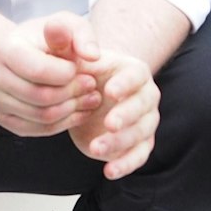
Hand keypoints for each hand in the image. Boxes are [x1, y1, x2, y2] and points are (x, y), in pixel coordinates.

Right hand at [0, 12, 103, 136]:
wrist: (24, 53)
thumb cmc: (48, 38)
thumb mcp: (67, 24)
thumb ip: (82, 35)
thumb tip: (91, 56)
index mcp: (5, 49)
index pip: (39, 71)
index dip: (67, 74)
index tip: (80, 68)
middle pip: (41, 97)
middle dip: (73, 93)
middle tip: (91, 86)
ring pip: (42, 117)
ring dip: (72, 110)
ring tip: (88, 97)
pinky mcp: (5, 118)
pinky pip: (39, 129)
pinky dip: (63, 123)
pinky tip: (77, 110)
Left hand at [68, 51, 160, 180]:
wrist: (82, 92)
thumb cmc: (77, 69)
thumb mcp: (68, 51)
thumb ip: (66, 39)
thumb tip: (77, 43)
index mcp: (132, 71)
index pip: (137, 76)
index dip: (126, 84)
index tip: (109, 91)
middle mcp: (144, 96)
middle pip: (144, 107)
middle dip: (128, 116)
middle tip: (108, 124)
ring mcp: (143, 121)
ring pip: (142, 133)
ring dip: (122, 142)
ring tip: (97, 148)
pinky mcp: (135, 142)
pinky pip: (138, 155)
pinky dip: (126, 164)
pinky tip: (109, 171)